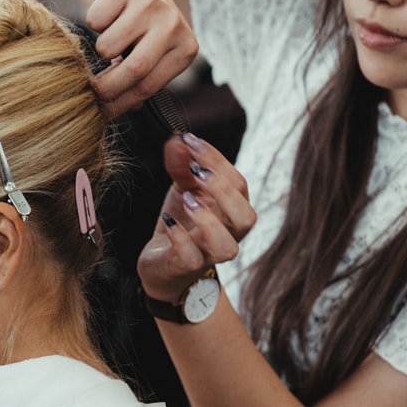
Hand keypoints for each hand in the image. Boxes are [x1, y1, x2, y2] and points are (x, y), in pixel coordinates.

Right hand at [87, 0, 196, 117]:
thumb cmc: (144, 29)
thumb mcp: (152, 57)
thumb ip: (140, 84)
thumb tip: (112, 111)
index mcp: (185, 49)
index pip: (148, 87)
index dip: (119, 104)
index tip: (100, 113)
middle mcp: (173, 25)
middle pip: (134, 69)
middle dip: (105, 87)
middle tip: (89, 92)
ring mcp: (152, 4)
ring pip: (108, 45)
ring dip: (100, 48)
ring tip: (111, 39)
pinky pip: (96, 20)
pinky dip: (95, 22)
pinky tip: (109, 16)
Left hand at [137, 133, 255, 301]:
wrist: (161, 262)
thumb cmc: (182, 222)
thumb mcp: (183, 189)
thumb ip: (182, 166)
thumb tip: (178, 140)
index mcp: (232, 209)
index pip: (238, 183)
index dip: (217, 160)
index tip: (191, 141)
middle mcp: (228, 233)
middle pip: (245, 215)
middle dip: (223, 190)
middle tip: (196, 171)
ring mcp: (209, 254)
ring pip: (227, 246)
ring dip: (208, 221)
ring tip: (187, 200)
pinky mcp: (186, 266)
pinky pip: (193, 258)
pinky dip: (181, 239)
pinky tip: (169, 223)